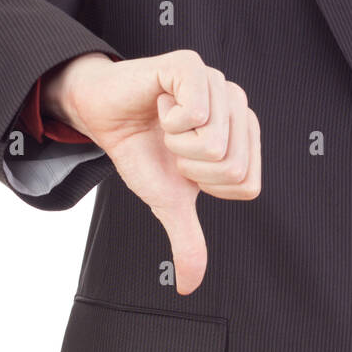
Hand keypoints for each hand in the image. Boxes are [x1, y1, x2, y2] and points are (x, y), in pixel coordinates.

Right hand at [43, 50, 260, 293]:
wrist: (103, 117)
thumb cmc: (142, 151)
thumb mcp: (167, 201)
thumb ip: (188, 239)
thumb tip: (189, 286)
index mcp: (244, 134)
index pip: (248, 184)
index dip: (208, 186)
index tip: (186, 166)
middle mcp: (238, 105)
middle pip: (232, 165)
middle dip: (190, 166)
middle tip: (173, 145)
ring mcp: (217, 82)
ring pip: (213, 142)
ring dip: (177, 144)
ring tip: (166, 125)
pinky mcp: (190, 65)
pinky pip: (196, 110)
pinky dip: (168, 120)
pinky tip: (161, 105)